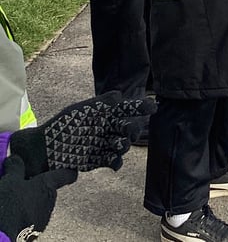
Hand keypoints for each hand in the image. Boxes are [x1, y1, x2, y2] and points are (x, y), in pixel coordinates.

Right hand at [0, 154, 75, 239]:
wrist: (3, 233)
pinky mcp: (35, 231)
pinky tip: (14, 215)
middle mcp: (50, 201)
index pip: (67, 175)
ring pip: (40, 206)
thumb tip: (15, 158)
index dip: (70, 171)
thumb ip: (16, 168)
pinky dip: (25, 216)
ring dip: (31, 203)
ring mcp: (43, 218)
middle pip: (49, 191)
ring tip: (15, 202)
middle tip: (24, 186)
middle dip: (39, 188)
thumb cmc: (10, 204)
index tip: (72, 168)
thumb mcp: (11, 180)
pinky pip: (32, 219)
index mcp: (48, 185)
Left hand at [10, 92, 156, 174]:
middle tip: (130, 130)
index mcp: (106, 113)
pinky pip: (113, 161)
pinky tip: (114, 162)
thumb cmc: (61, 125)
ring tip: (120, 145)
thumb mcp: (79, 110)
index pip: (128, 109)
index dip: (141, 107)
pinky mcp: (98, 160)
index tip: (153, 107)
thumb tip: (120, 95)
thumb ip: (100, 103)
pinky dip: (116, 162)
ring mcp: (105, 144)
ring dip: (125, 145)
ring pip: (123, 145)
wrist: (44, 149)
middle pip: (129, 128)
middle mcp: (109, 128)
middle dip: (133, 128)